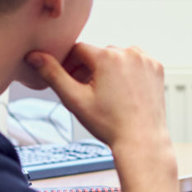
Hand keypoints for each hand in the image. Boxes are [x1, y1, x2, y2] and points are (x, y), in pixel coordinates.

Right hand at [26, 43, 169, 158]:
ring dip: (109, 69)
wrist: (141, 140)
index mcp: (108, 56)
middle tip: (86, 92)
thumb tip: (33, 56)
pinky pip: (135, 62)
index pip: (78, 50)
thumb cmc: (109, 124)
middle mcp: (129, 52)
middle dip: (89, 69)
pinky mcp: (157, 68)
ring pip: (117, 57)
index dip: (70, 65)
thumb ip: (52, 74)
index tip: (70, 82)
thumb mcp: (75, 99)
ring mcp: (146, 60)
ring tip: (107, 94)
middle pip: (98, 54)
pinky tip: (124, 91)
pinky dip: (128, 72)